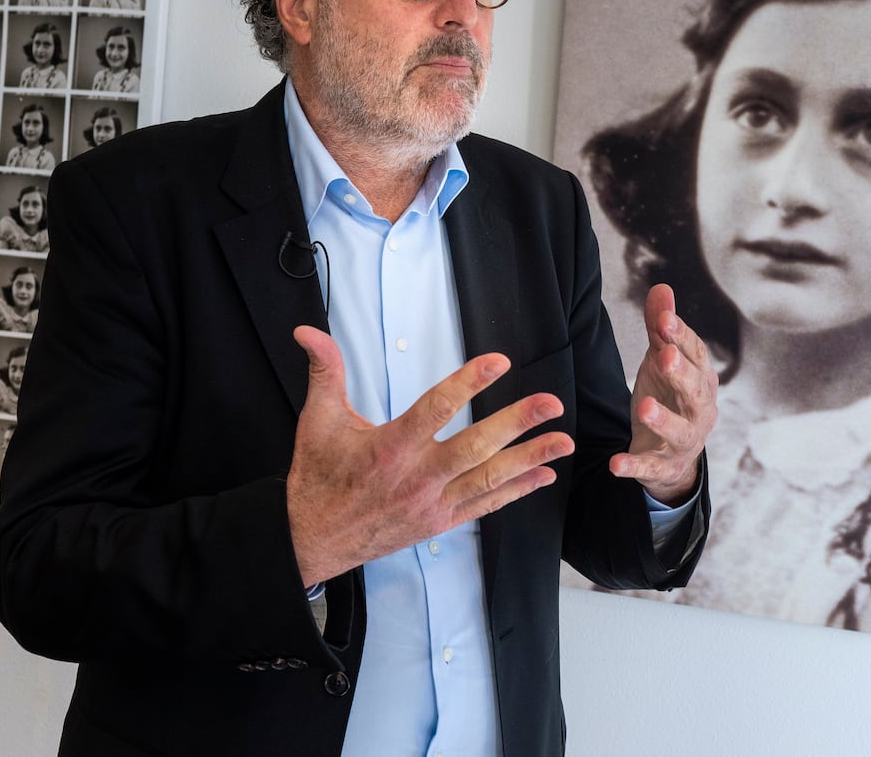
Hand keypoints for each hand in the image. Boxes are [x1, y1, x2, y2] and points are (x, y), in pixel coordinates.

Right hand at [286, 326, 574, 586]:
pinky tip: (543, 476)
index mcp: (389, 448)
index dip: (469, 383)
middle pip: (475, 448)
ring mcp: (432, 504)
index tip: (499, 361)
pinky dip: (516, 491)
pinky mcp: (440, 523)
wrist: (314, 540)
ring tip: (564, 441)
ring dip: (530, 459)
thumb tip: (307, 330)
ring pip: (488, 479)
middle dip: (516, 424)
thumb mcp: (317, 420)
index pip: (436, 409)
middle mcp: (416, 478)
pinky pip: (485, 506)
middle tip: (551, 403)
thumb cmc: (318, 477)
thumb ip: (323, 371)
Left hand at [610, 284, 717, 504]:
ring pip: (680, 431)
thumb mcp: (661, 361)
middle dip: (681, 374)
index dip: (681, 337)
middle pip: (696, 391)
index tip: (664, 320)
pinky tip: (615, 464)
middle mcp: (700, 410)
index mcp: (701, 380)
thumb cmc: (669, 397)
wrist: (673, 455)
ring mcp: (684, 440)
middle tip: (663, 356)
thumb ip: (660, 329)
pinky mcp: (663, 466)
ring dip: (663, 419)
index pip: (696, 355)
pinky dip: (634, 466)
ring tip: (644, 406)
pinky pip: (651, 467)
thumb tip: (662, 288)